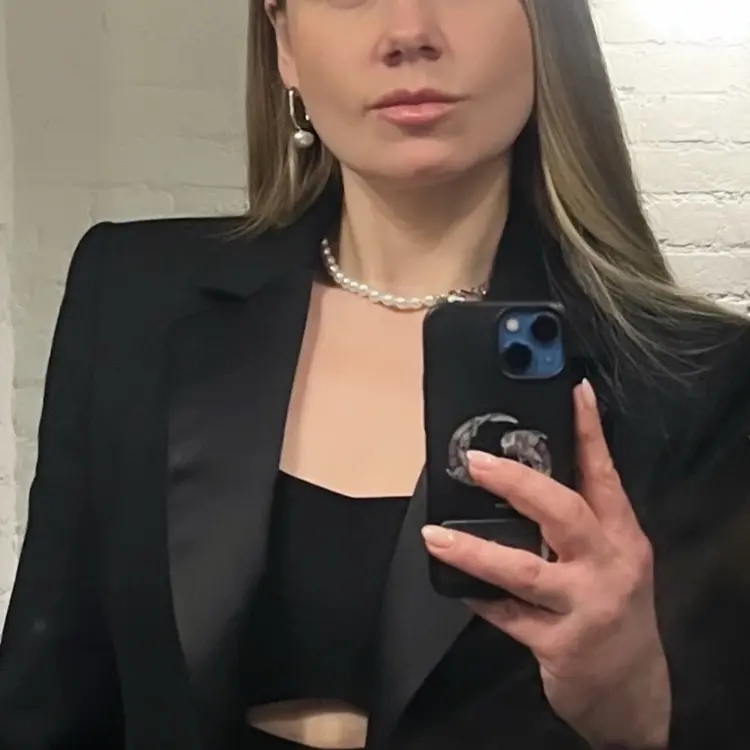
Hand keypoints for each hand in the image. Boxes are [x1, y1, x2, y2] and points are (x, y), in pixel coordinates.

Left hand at [422, 380, 670, 748]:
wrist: (633, 692)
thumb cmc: (616, 613)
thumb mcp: (613, 561)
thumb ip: (580, 524)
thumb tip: (524, 479)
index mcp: (621, 536)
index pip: (603, 473)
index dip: (588, 431)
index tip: (573, 392)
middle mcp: (607, 564)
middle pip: (562, 511)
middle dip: (518, 482)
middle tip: (476, 462)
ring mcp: (585, 605)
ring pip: (522, 569)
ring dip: (474, 550)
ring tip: (434, 534)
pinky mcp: (560, 644)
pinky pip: (506, 615)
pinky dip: (478, 596)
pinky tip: (454, 584)